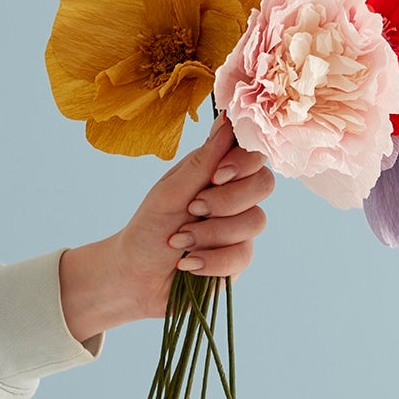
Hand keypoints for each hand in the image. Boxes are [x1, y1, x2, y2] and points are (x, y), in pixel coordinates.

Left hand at [57, 115, 274, 341]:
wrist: (135, 279)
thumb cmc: (147, 229)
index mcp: (216, 172)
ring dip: (211, 233)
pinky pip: (243, 255)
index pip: (253, 153)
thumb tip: (227, 120)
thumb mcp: (169, 193)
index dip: (243, 162)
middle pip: (264, 184)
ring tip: (179, 241)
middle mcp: (234, 196)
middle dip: (228, 199)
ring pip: (255, 221)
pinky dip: (211, 260)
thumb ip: (202, 162)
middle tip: (194, 208)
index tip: (217, 176)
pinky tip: (188, 264)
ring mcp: (239, 229)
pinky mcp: (239, 259)